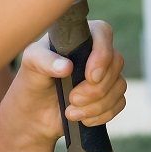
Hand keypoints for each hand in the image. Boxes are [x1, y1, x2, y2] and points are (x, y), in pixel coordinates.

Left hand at [6, 21, 126, 145]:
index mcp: (80, 37)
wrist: (34, 113)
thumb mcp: (30, 64)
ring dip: (97, 105)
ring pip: (120, 85)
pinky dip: (102, 114)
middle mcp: (96, 52)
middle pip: (116, 62)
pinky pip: (119, 103)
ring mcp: (105, 74)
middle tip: (72, 99)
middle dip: (96, 88)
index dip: (102, 54)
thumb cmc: (32, 79)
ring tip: (71, 112)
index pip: (103, 32)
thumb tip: (66, 67)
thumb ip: (44, 61)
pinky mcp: (110, 95)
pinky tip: (82, 119)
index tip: (90, 76)